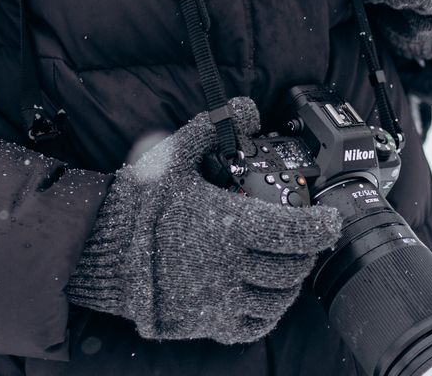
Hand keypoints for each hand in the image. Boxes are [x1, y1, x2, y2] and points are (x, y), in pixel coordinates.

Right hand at [64, 97, 342, 345]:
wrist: (102, 250)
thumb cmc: (139, 204)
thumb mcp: (174, 156)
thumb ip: (213, 128)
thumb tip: (246, 106)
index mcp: (229, 227)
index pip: (295, 233)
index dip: (322, 228)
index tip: (330, 220)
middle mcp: (230, 269)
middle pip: (292, 268)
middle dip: (306, 253)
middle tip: (306, 239)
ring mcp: (220, 300)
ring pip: (277, 299)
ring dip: (289, 282)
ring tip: (286, 264)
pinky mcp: (207, 322)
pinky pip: (253, 325)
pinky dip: (267, 312)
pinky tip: (264, 294)